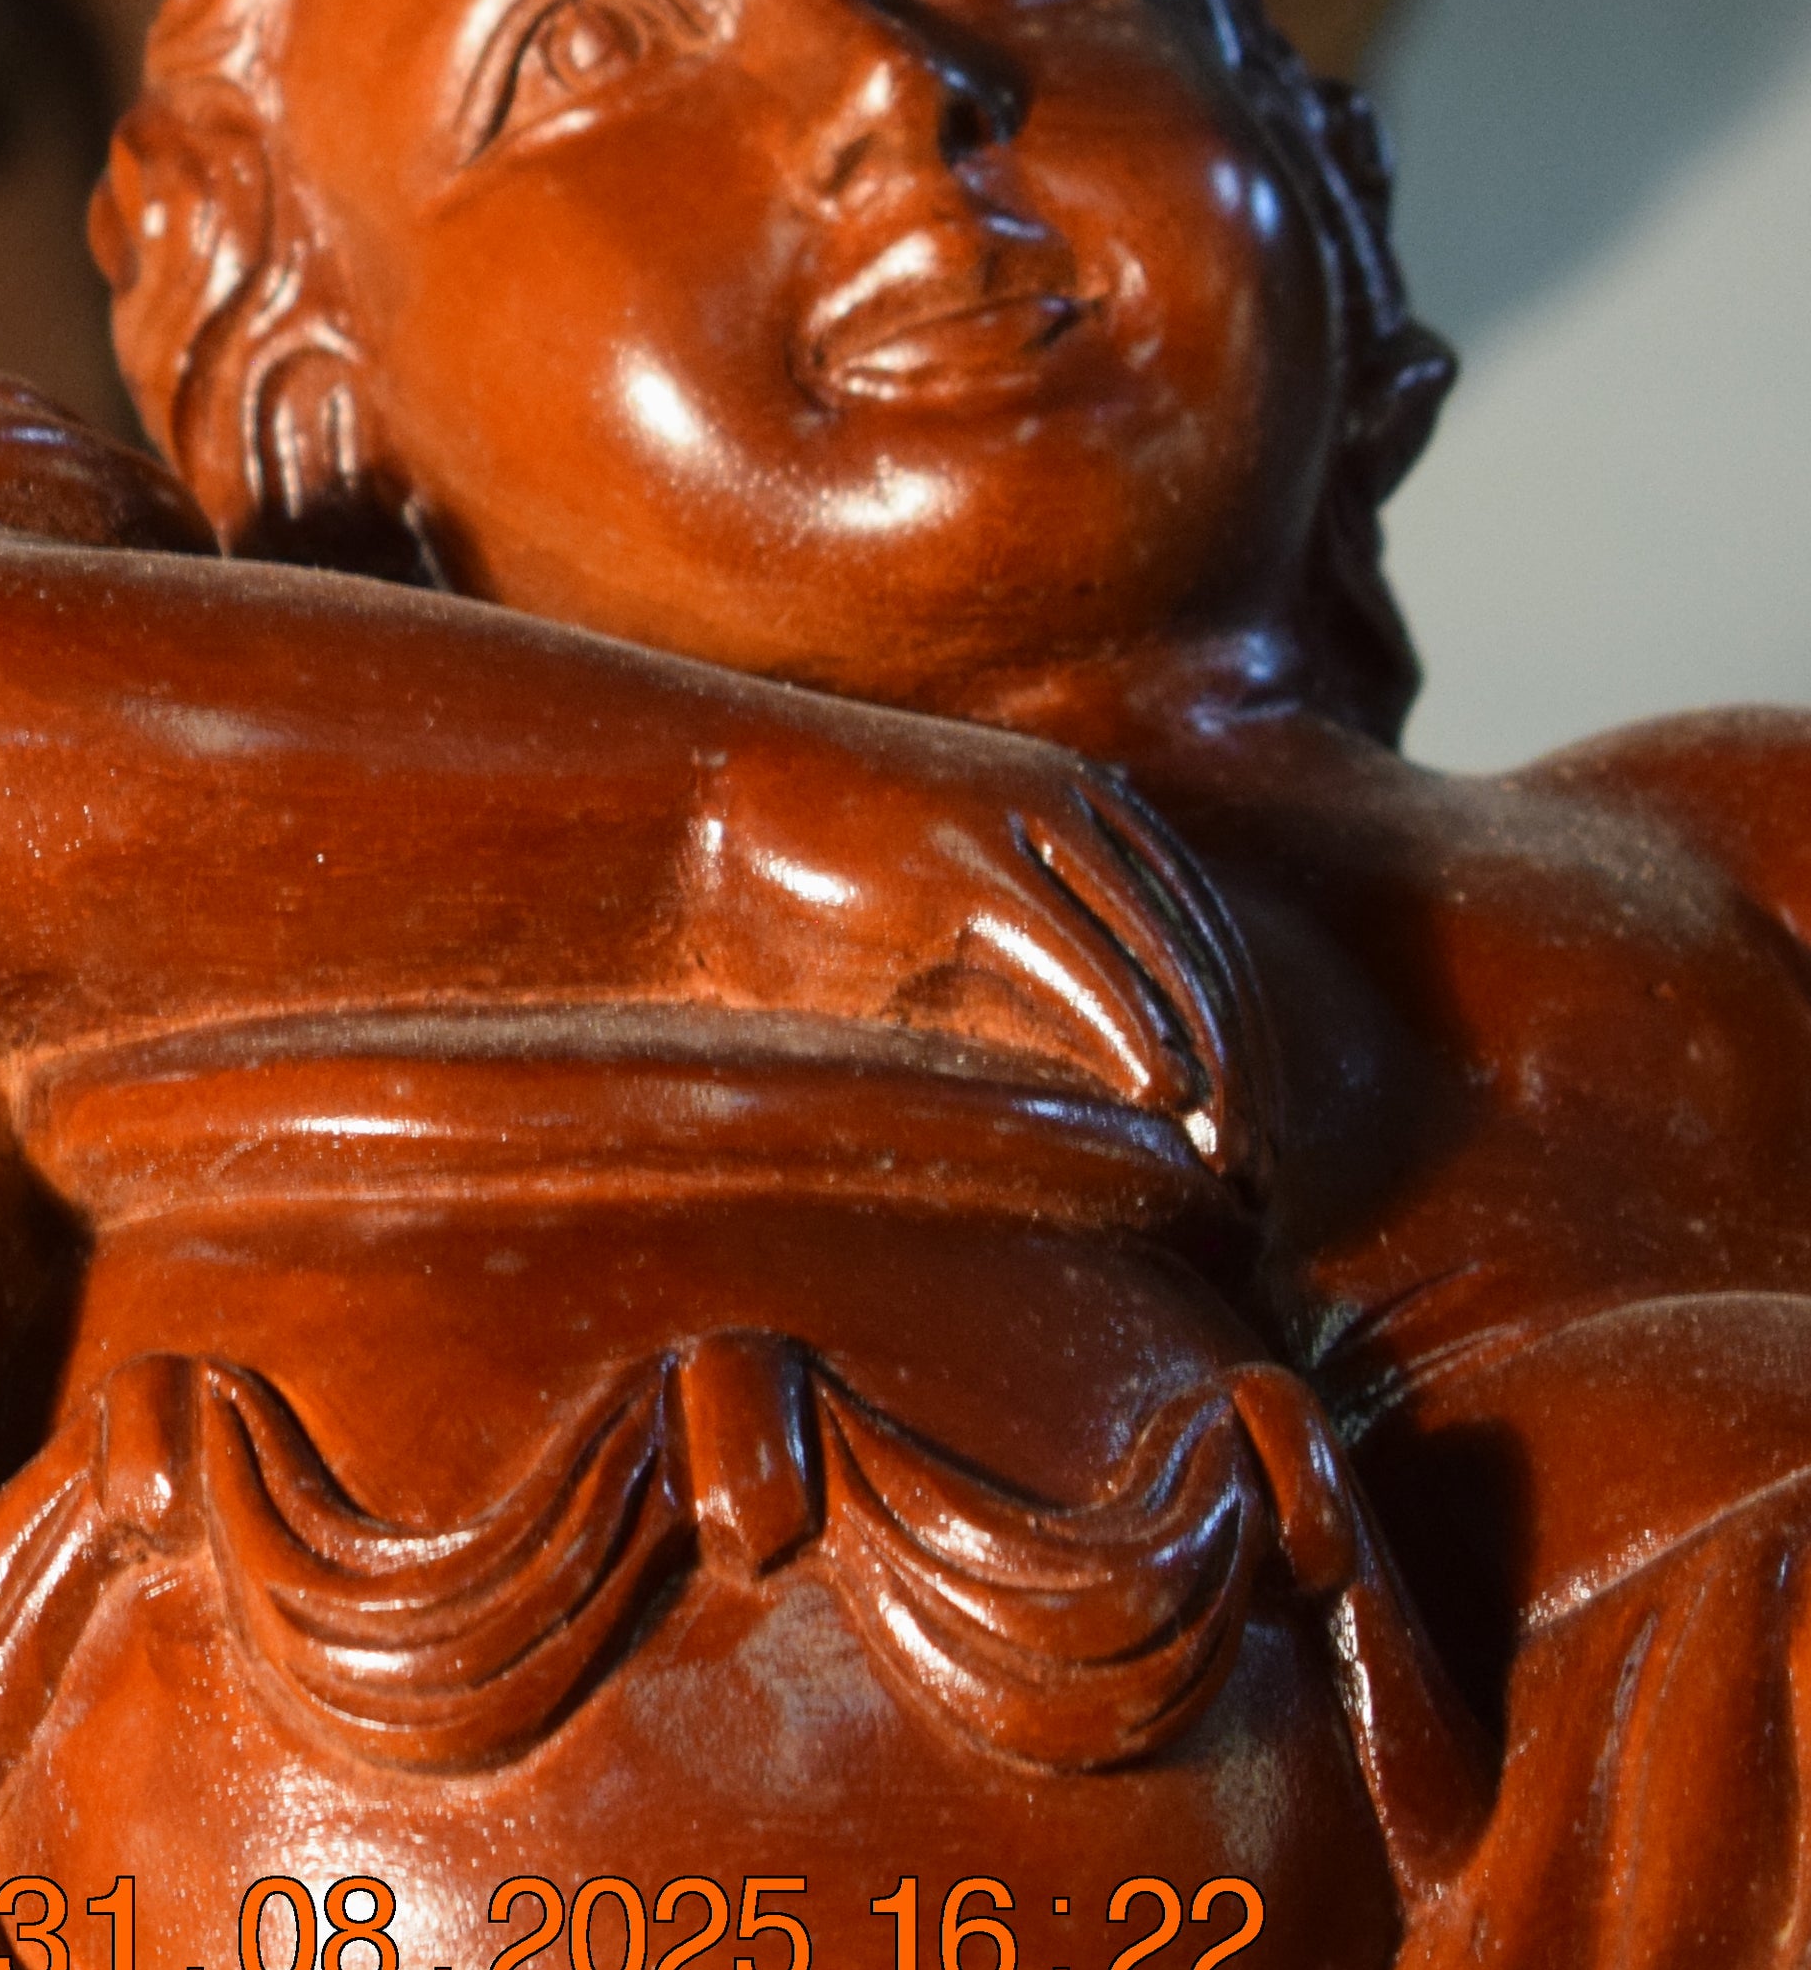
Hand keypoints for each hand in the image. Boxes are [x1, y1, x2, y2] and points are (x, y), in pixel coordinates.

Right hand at [682, 703, 1255, 1160]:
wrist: (701, 790)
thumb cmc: (806, 867)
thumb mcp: (944, 916)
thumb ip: (1022, 967)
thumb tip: (1092, 1079)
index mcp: (1089, 808)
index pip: (1207, 941)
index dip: (1248, 1049)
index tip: (1259, 1145)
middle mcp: (1081, 806)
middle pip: (1209, 955)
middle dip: (1251, 1075)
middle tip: (1268, 1179)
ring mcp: (1030, 825)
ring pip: (1169, 962)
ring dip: (1215, 1073)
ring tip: (1234, 1163)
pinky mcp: (974, 862)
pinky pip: (1085, 962)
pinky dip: (1137, 1036)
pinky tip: (1167, 1105)